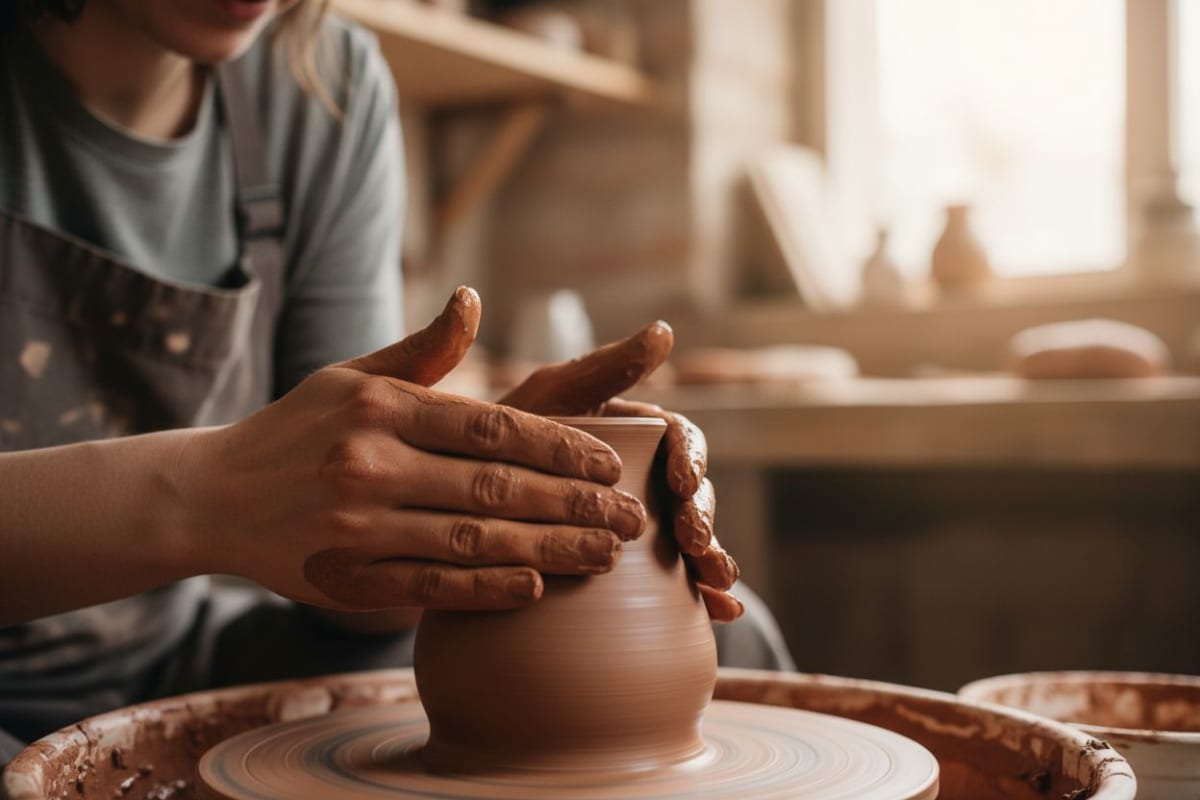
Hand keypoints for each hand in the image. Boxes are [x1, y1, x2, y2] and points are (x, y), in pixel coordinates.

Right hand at [184, 288, 645, 611]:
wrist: (210, 495)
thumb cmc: (296, 428)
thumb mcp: (349, 375)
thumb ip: (421, 349)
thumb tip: (473, 299)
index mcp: (383, 406)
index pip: (493, 427)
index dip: (559, 448)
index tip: (610, 463)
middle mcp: (371, 463)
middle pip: (496, 488)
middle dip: (574, 504)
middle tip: (632, 518)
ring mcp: (358, 525)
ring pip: (474, 543)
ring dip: (549, 551)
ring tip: (606, 556)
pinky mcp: (348, 577)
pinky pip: (432, 588)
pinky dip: (488, 591)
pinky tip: (537, 589)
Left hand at [498, 323, 743, 622]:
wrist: (444, 508)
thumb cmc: (492, 439)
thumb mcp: (545, 401)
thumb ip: (597, 369)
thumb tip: (665, 331)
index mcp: (629, 432)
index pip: (678, 438)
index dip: (691, 457)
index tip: (682, 482)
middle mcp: (639, 477)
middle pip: (690, 493)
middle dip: (702, 515)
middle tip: (694, 540)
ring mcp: (633, 525)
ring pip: (689, 539)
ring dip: (711, 557)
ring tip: (716, 581)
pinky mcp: (625, 571)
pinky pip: (671, 585)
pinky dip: (703, 596)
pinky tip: (722, 612)